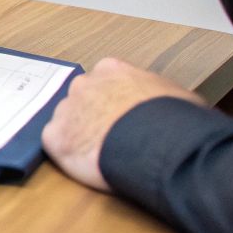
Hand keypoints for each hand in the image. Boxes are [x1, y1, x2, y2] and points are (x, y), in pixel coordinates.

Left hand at [42, 56, 204, 190]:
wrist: (160, 143)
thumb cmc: (177, 119)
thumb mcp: (177, 95)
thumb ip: (157, 93)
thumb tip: (165, 106)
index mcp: (112, 69)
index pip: (105, 80)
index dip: (115, 100)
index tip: (125, 115)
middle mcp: (84, 84)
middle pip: (83, 98)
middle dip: (94, 114)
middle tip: (112, 135)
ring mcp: (67, 109)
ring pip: (67, 120)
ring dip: (80, 134)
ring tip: (102, 154)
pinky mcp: (55, 137)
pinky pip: (56, 144)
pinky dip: (69, 154)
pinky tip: (88, 163)